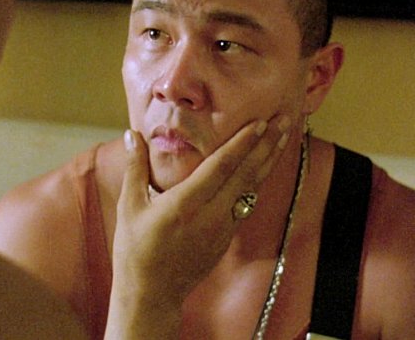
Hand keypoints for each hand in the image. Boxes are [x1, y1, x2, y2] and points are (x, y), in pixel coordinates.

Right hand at [105, 115, 291, 338]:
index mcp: (186, 204)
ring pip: (252, 189)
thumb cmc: (135, 250)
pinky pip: (247, 204)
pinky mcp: (226, 238)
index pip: (222, 166)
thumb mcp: (129, 206)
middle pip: (246, 174)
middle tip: (285, 120)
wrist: (152, 294)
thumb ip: (134, 167)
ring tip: (283, 139)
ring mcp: (222, 228)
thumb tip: (131, 134)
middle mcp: (210, 215)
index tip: (261, 123)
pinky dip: (258, 183)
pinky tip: (264, 169)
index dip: (243, 143)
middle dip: (267, 145)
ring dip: (268, 162)